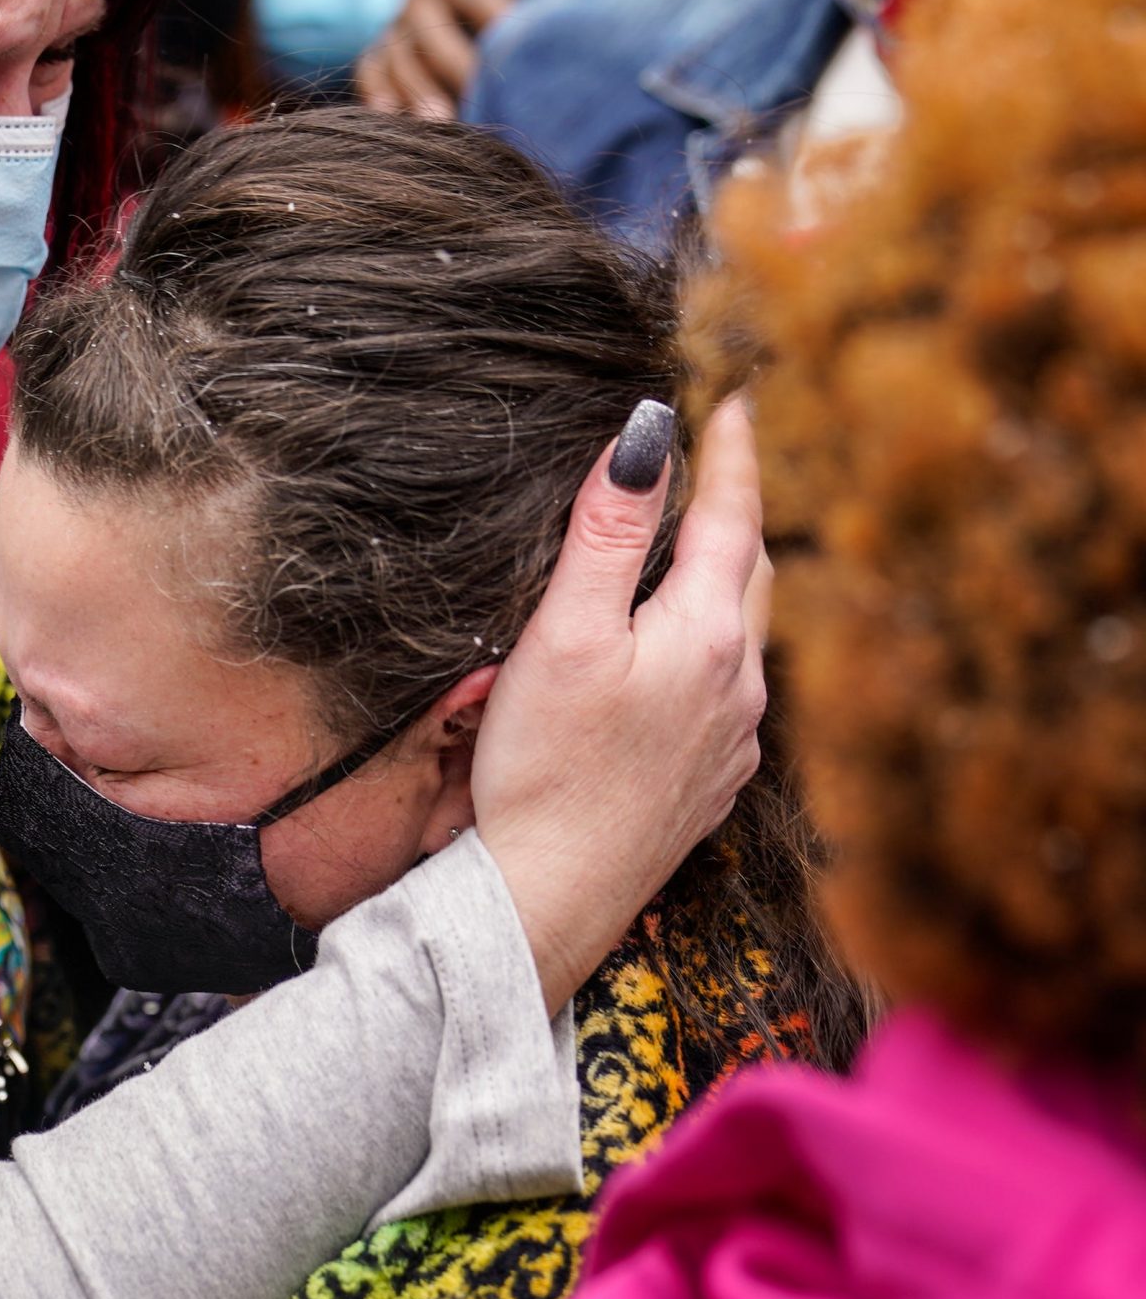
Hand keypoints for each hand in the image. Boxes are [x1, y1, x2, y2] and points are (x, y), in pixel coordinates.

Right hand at [354, 0, 570, 119]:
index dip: (498, 22)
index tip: (526, 53)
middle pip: (434, 37)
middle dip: (458, 69)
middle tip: (484, 99)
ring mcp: (394, 28)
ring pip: (399, 61)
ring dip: (417, 92)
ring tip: (440, 122)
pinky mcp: (378, 52)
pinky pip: (370, 74)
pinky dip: (378, 96)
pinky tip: (392, 119)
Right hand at [472, 397, 770, 1008]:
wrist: (551, 897)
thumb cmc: (545, 767)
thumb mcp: (564, 633)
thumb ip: (608, 533)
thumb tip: (646, 438)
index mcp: (707, 634)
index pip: (735, 517)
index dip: (733, 454)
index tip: (736, 401)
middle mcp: (740, 684)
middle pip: (753, 573)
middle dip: (738, 516)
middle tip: (718, 469)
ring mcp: (732, 740)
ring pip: (743, 637)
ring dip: (724, 588)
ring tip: (695, 559)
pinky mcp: (709, 785)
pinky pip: (726, 696)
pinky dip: (707, 656)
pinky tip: (673, 668)